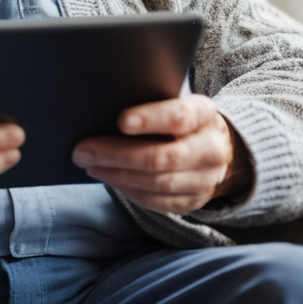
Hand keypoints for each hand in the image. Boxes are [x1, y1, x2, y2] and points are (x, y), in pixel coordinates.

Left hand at [72, 94, 251, 214]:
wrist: (219, 148)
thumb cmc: (181, 118)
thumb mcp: (176, 102)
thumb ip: (150, 104)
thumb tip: (103, 111)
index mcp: (205, 115)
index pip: (179, 116)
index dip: (150, 119)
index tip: (120, 120)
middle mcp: (211, 149)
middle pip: (162, 156)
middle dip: (117, 154)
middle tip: (83, 150)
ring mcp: (206, 179)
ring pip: (157, 183)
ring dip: (117, 174)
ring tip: (89, 164)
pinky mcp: (194, 201)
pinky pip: (158, 201)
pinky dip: (129, 190)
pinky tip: (109, 177)